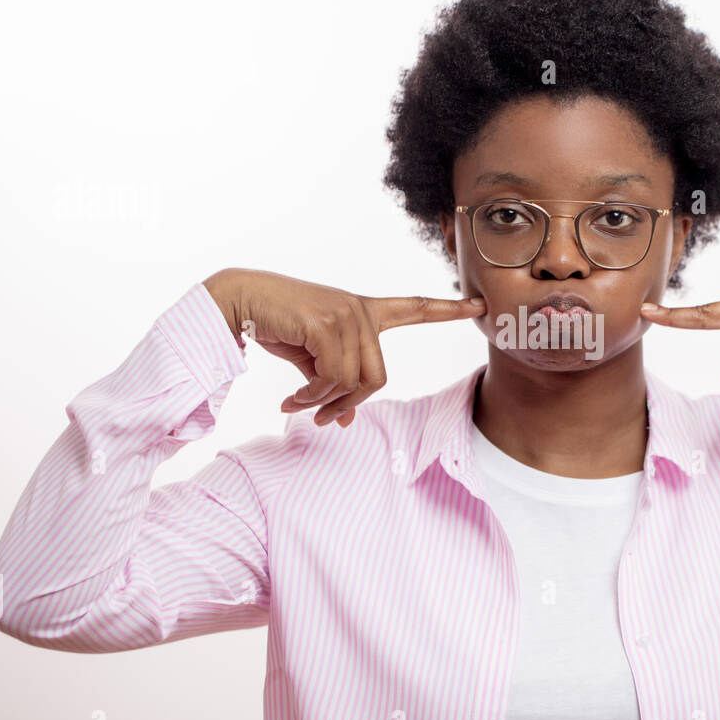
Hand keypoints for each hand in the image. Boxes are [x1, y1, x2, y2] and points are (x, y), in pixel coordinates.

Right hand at [204, 268, 485, 426]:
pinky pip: (332, 379)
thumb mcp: (311, 358)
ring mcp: (346, 315)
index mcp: (364, 312)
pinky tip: (291, 398)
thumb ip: (333, 383)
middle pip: (378, 377)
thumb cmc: (276, 325)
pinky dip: (311, 398)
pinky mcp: (328, 325)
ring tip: (297, 403)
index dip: (448, 309)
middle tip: (320, 416)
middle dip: (348, 404)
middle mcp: (360, 311)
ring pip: (354, 382)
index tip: (481, 305)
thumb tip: (346, 420)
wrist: (238, 300)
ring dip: (323, 403)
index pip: (414, 307)